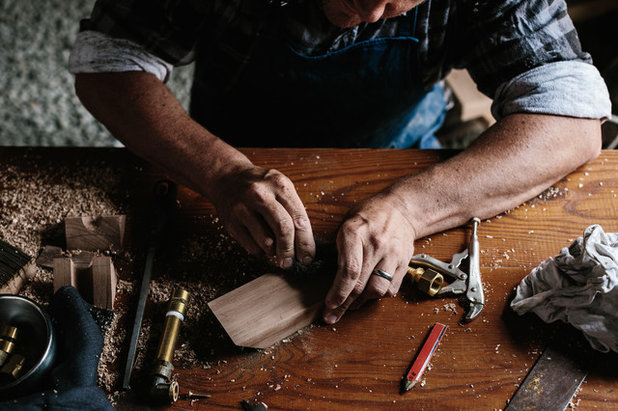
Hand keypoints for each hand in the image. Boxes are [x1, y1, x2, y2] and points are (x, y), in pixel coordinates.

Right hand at [209, 165, 315, 268]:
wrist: (225, 177)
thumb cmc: (258, 185)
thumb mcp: (279, 187)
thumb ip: (293, 210)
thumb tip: (304, 243)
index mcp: (279, 185)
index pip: (299, 219)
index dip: (306, 242)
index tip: (308, 257)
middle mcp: (260, 195)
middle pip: (283, 230)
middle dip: (290, 251)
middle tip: (291, 262)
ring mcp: (243, 209)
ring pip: (267, 242)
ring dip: (274, 252)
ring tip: (275, 249)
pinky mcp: (231, 223)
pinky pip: (252, 247)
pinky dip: (260, 251)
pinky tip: (261, 243)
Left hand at [322, 191, 415, 323]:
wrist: (401, 209)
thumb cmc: (368, 216)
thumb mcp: (346, 224)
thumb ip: (339, 248)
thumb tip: (329, 277)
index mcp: (355, 233)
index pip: (348, 271)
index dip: (338, 293)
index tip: (329, 305)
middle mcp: (376, 245)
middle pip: (360, 285)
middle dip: (344, 305)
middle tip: (332, 316)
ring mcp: (392, 254)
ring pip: (377, 290)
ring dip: (362, 303)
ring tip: (351, 305)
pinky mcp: (404, 263)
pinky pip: (391, 289)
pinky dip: (378, 296)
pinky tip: (369, 294)